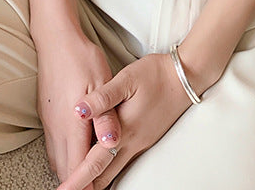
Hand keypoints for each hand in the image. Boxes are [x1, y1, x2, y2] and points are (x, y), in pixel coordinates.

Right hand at [36, 30, 122, 187]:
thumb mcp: (101, 82)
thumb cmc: (81, 59)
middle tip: (91, 188)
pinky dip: (63, 157)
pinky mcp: (46, 114)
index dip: (86, 183)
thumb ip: (106, 115)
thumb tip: (111, 143)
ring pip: (56, 158)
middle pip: (64, 167)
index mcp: (72, 123)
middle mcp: (57, 127)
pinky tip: (72, 154)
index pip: (77, 165)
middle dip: (77, 182)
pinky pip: (53, 145)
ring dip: (69, 170)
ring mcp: (49, 121)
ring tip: (83, 179)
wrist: (56, 39)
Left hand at [55, 50, 209, 189]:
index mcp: (124, 131)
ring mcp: (141, 143)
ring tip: (79, 181)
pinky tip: (100, 162)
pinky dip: (107, 168)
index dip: (76, 180)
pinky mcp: (146, 138)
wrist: (188, 76)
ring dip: (96, 179)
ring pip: (114, 172)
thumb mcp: (127, 79)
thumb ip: (102, 97)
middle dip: (84, 186)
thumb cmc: (157, 75)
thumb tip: (78, 110)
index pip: (94, 164)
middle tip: (66, 189)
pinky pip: (123, 162)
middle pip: (103, 177)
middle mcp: (132, 143)